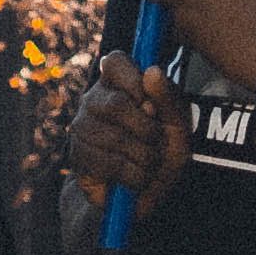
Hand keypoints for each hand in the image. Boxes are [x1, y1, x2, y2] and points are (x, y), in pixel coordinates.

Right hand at [51, 52, 194, 218]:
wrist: (148, 192)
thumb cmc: (164, 150)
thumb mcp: (178, 124)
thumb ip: (168, 98)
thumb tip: (151, 72)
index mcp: (119, 83)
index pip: (114, 62)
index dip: (132, 79)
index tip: (149, 102)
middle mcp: (95, 100)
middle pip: (115, 104)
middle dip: (146, 129)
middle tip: (156, 141)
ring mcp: (82, 128)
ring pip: (113, 138)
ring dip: (144, 156)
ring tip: (150, 163)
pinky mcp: (77, 156)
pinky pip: (107, 163)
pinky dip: (133, 175)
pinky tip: (137, 178)